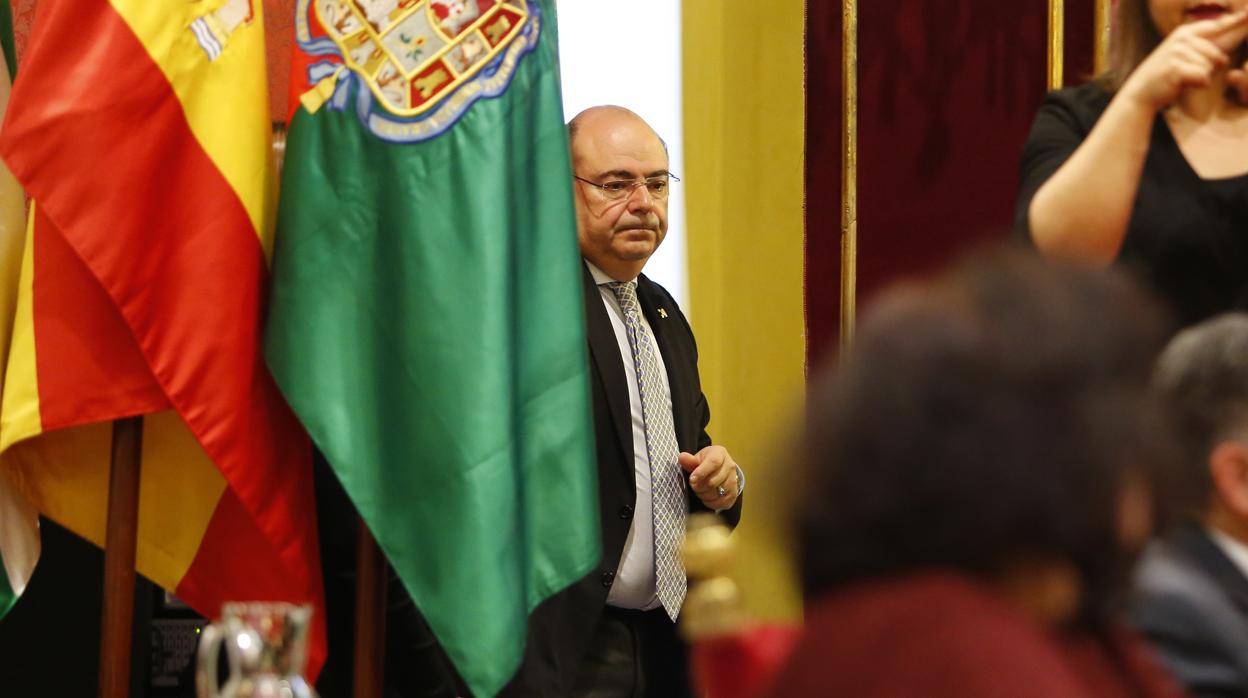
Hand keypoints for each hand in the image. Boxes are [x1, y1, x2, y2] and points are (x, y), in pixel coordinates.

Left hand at [679, 445, 739, 510]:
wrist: (720, 469)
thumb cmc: (706, 462)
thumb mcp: (697, 458)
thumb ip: (689, 460)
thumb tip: (682, 457)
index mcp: (720, 454)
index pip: (713, 463)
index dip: (701, 472)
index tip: (692, 479)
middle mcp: (730, 466)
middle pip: (713, 481)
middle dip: (699, 487)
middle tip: (693, 486)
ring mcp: (734, 480)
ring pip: (718, 493)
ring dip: (704, 495)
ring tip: (699, 491)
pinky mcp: (734, 493)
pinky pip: (722, 502)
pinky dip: (711, 503)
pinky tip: (706, 498)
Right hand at [1120, 8, 1247, 110]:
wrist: (1141, 91)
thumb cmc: (1165, 73)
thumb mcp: (1182, 54)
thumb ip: (1203, 46)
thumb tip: (1227, 46)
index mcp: (1185, 32)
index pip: (1217, 26)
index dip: (1236, 20)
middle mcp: (1182, 38)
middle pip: (1216, 54)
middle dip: (1209, 67)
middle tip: (1187, 72)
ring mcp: (1178, 52)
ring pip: (1210, 67)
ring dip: (1201, 77)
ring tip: (1181, 78)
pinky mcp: (1178, 67)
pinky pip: (1203, 77)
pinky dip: (1197, 85)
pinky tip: (1182, 84)